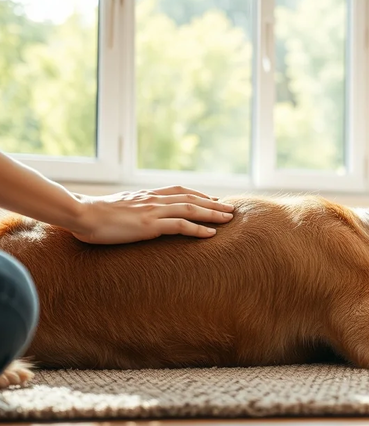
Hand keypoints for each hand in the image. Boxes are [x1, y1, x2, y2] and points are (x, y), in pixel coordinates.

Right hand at [70, 186, 234, 244]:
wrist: (81, 214)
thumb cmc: (94, 215)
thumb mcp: (119, 207)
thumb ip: (133, 208)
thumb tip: (137, 216)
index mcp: (147, 195)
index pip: (180, 190)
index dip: (199, 194)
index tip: (214, 199)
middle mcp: (154, 199)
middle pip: (191, 198)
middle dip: (214, 204)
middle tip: (231, 209)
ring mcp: (153, 211)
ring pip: (191, 209)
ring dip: (213, 214)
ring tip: (229, 219)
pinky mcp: (149, 225)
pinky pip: (180, 226)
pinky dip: (198, 229)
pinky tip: (212, 234)